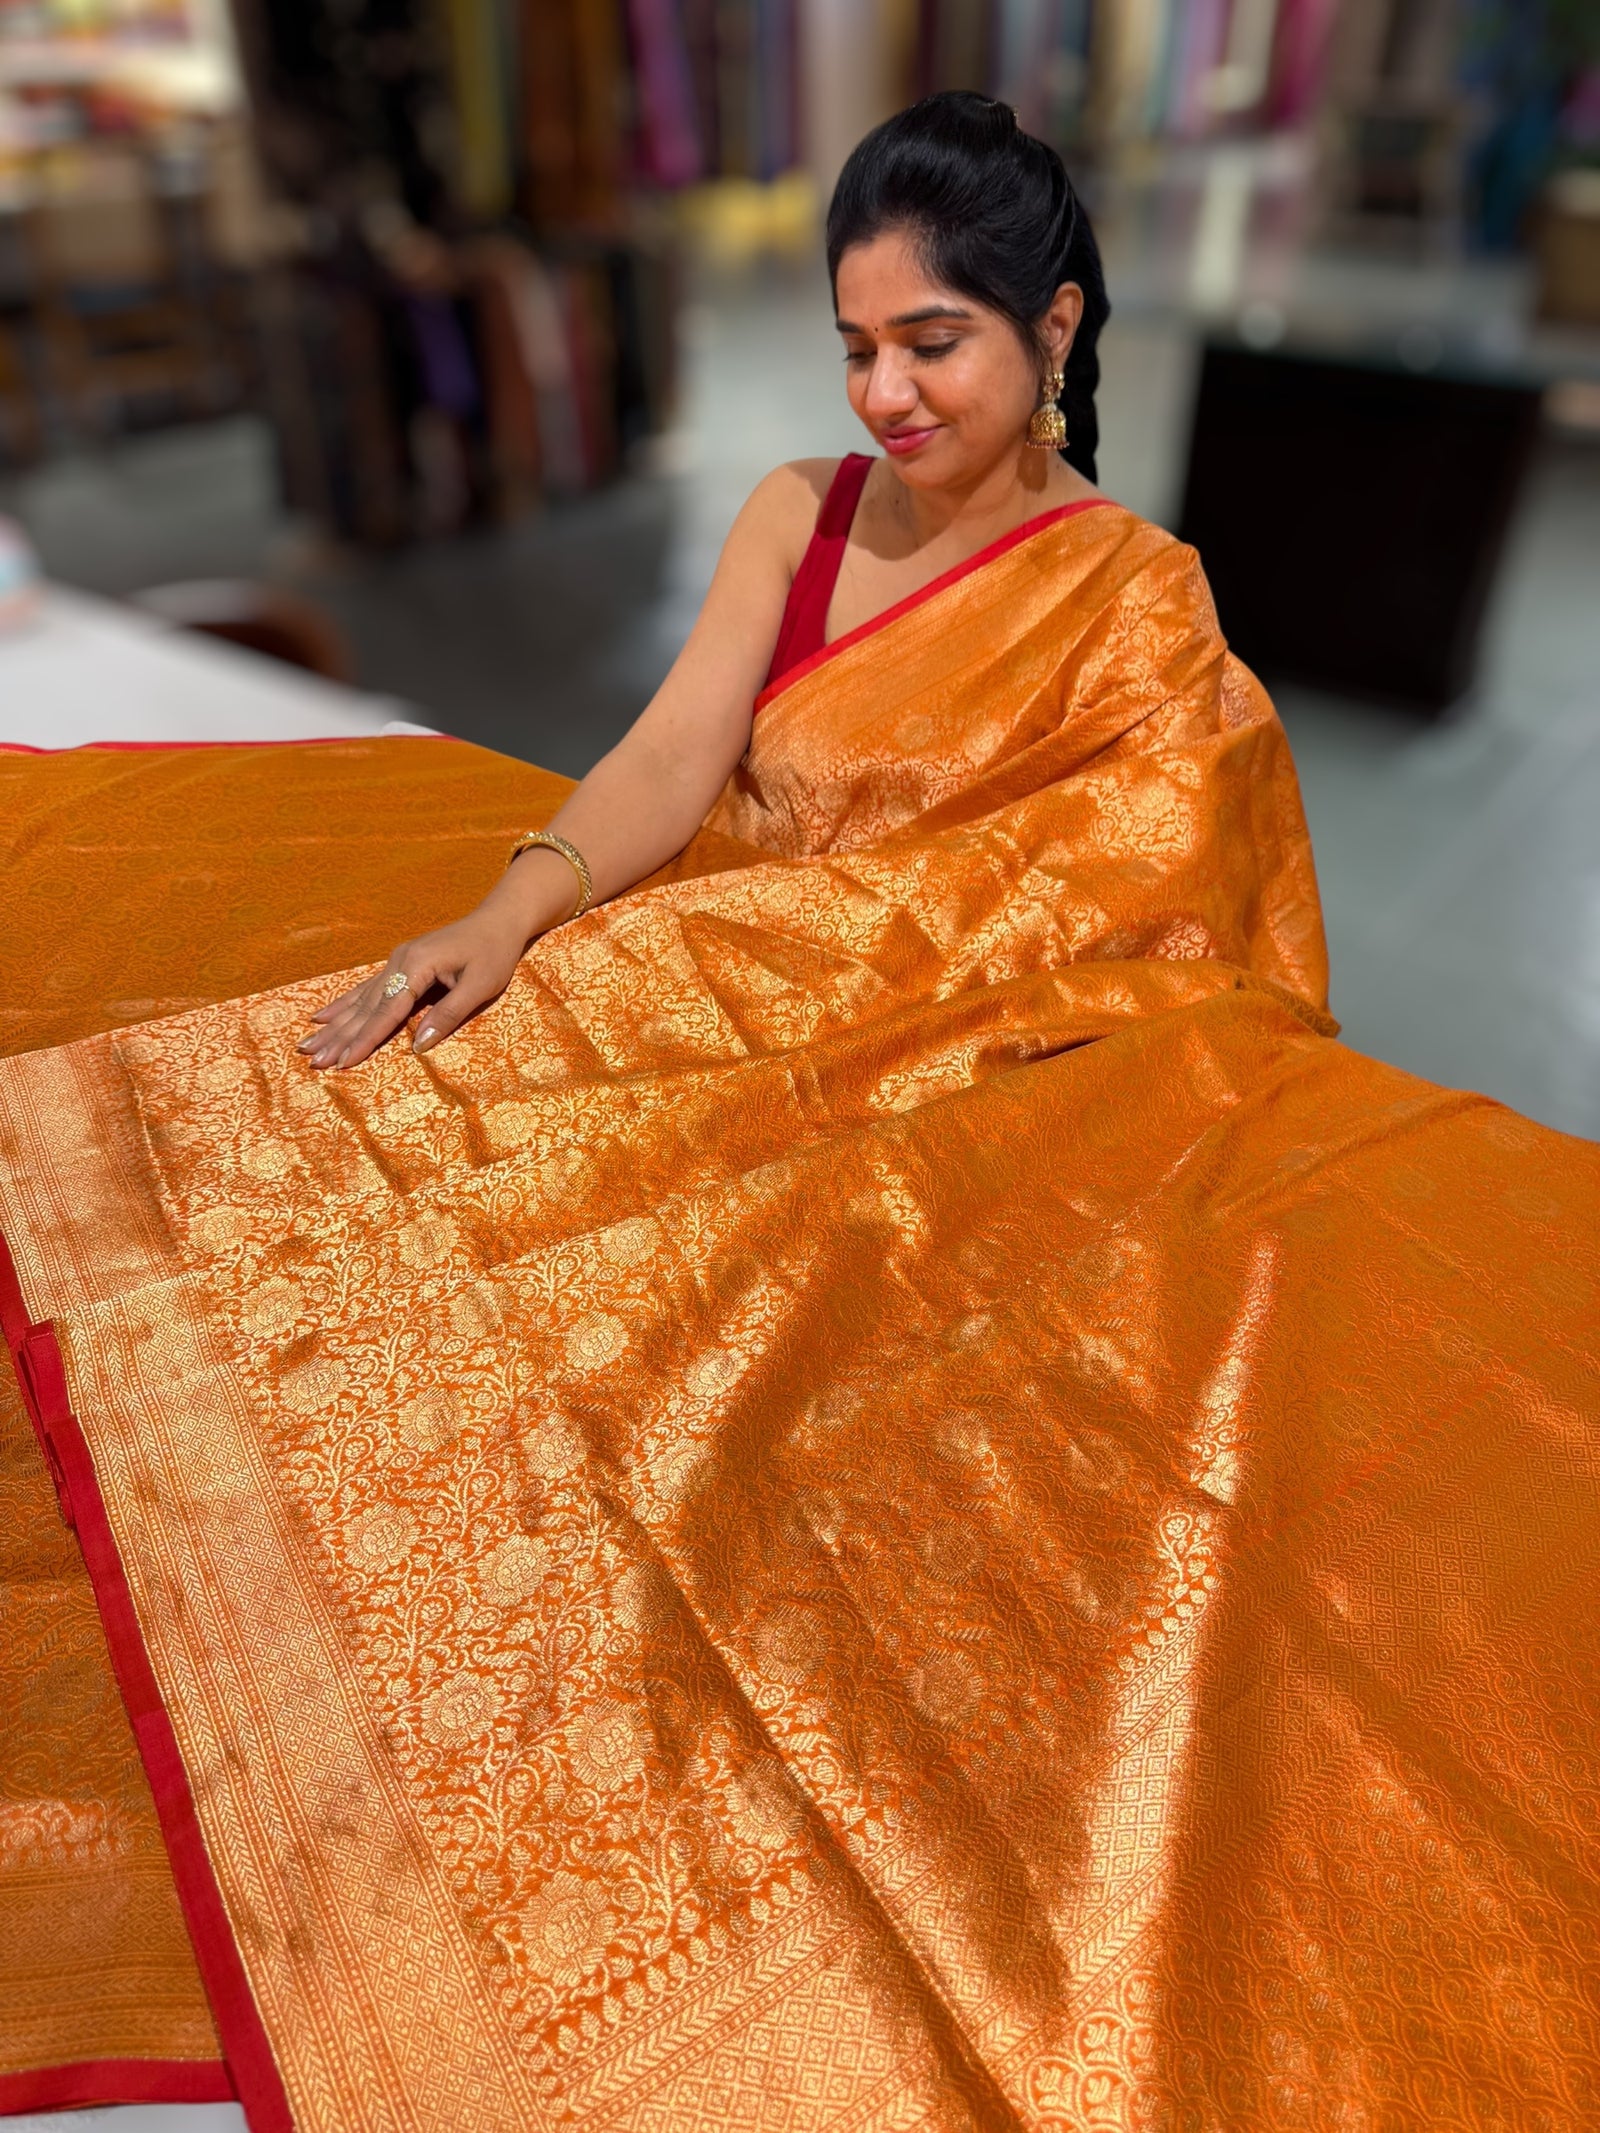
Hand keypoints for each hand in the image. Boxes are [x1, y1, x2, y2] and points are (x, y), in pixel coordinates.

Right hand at [298, 905, 531, 1070]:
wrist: (497, 921)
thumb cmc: (494, 954)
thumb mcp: (479, 987)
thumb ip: (448, 1015)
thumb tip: (418, 1047)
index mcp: (417, 966)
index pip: (387, 1011)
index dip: (365, 1039)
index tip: (344, 1063)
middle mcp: (399, 961)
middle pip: (365, 1007)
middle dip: (338, 1037)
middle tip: (313, 1061)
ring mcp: (396, 961)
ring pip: (360, 999)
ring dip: (334, 1025)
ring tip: (307, 1045)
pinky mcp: (399, 963)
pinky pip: (366, 989)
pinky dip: (343, 1005)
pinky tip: (323, 1016)